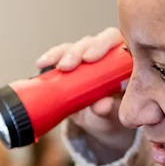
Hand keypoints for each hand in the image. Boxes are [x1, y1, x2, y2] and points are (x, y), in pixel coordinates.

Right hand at [36, 27, 136, 162]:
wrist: (103, 123)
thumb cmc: (114, 114)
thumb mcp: (113, 115)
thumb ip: (111, 109)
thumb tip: (103, 105)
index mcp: (123, 60)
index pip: (115, 41)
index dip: (102, 44)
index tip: (91, 58)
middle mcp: (105, 54)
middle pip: (92, 41)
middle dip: (78, 51)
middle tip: (68, 65)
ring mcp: (85, 58)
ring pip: (74, 48)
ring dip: (63, 54)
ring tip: (54, 65)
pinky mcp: (68, 64)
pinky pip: (59, 57)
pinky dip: (50, 59)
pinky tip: (41, 64)